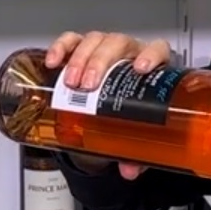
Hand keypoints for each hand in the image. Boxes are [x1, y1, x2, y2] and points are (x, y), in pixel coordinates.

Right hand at [43, 31, 172, 180]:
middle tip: (88, 86)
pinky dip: (61, 48)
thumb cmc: (129, 113)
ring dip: (80, 59)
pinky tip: (54, 61)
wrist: (110, 109)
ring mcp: (104, 48)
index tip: (140, 69)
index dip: (150, 55)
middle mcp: (128, 53)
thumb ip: (136, 152)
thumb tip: (129, 169)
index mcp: (149, 68)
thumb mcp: (135, 133)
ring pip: (94, 40)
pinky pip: (72, 40)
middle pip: (118, 43)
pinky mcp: (81, 50)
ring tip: (71, 82)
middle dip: (101, 62)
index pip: (156, 50)